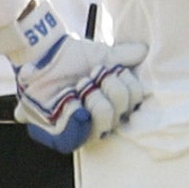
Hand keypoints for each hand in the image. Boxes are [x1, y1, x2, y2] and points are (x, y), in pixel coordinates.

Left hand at [15, 35, 148, 151]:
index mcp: (117, 102)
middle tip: (87, 78)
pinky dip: (76, 110)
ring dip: (92, 96)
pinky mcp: (65, 137)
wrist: (44, 56)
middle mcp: (105, 119)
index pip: (135, 98)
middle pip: (122, 110)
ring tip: (77, 88)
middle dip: (107, 87)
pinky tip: (69, 100)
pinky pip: (82, 129)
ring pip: (107, 117)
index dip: (124, 82)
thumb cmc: (73, 57)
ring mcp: (86, 129)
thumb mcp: (103, 55)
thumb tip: (144, 51)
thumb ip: (125, 56)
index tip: (108, 70)